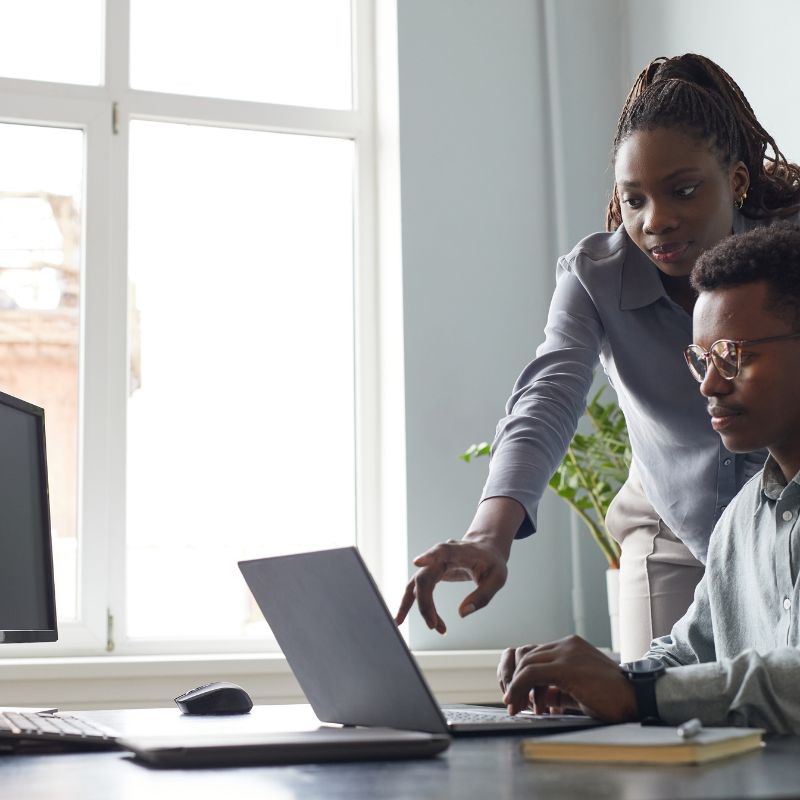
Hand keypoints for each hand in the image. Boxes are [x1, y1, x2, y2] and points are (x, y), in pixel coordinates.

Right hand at [394, 538, 508, 633]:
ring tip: (404, 623)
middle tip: (434, 626)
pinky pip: (417, 588)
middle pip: (425, 576)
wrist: (486, 550)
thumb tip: (462, 614)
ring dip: (415, 605)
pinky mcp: (431, 572)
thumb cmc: (492, 563)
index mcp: (460, 551)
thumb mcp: (498, 579)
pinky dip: (411, 603)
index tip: (417, 563)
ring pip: (416, 583)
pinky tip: (401, 618)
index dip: (429, 556)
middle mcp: (442, 556)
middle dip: (426, 603)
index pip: (442, 551)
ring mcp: (434, 564)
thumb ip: (483, 596)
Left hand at [497, 635, 637, 722]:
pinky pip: (530, 673)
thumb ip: (557, 687)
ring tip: (517, 707)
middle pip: (526, 656)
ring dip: (517, 687)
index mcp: (571, 646)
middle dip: (516, 681)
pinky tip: (519, 704)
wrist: (637, 698)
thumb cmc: (611, 698)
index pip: (534, 653)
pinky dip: (519, 688)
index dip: (522, 675)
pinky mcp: (565, 666)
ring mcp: (566, 652)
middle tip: (514, 704)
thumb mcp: (578, 688)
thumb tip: (536, 697)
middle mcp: (566, 644)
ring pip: (526, 664)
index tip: (518, 695)